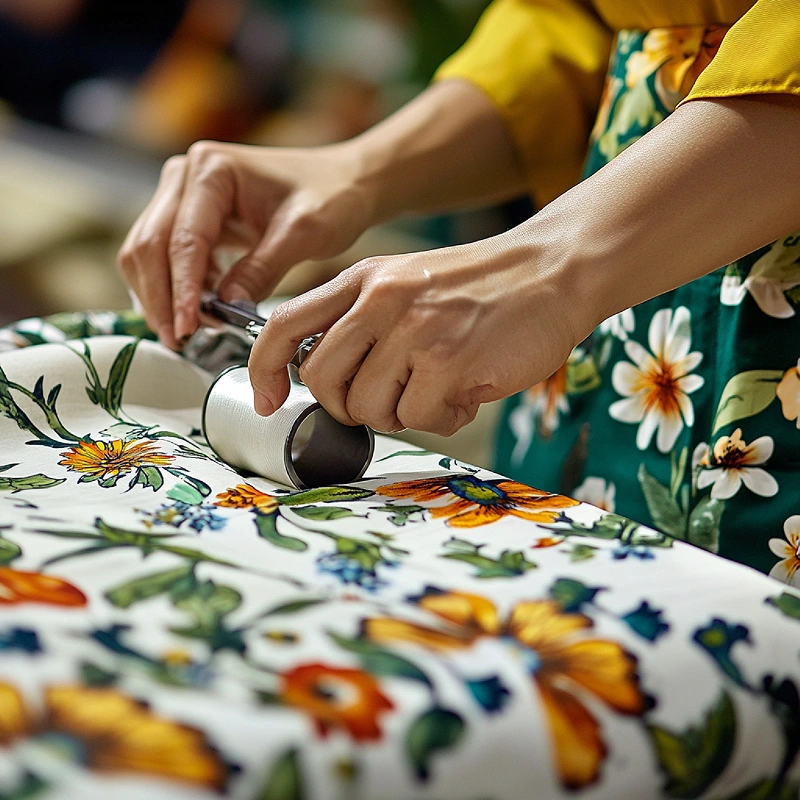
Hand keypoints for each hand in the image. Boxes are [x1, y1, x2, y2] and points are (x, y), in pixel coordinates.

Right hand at [118, 140, 374, 348]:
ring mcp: (182, 196)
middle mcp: (185, 176)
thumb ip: (262, 270)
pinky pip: (165, 258)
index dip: (181, 290)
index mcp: (212, 170)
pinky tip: (200, 312)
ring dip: (161, 297)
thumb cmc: (332, 196)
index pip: (183, 240)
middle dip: (161, 298)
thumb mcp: (304, 234)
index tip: (187, 328)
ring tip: (192, 332)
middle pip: (149, 245)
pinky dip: (174, 288)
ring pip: (147, 254)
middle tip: (181, 341)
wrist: (343, 182)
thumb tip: (224, 307)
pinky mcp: (189, 218)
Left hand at [248, 232, 582, 435]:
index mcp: (362, 280)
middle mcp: (380, 301)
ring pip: (368, 409)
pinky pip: (419, 420)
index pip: (283, 325)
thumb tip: (325, 382)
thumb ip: (360, 321)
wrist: (552, 271)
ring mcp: (414, 331)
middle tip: (387, 398)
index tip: (268, 399)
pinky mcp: (448, 363)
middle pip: (322, 381)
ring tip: (437, 387)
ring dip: (400, 412)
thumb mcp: (405, 282)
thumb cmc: (480, 288)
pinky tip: (464, 391)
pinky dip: (442, 416)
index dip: (263, 370)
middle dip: (347, 406)